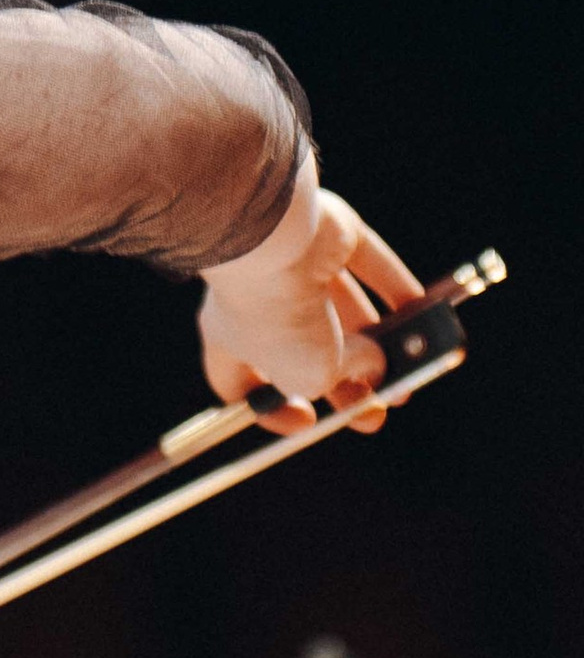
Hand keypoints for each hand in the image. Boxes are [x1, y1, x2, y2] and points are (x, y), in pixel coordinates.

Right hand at [198, 170, 417, 434]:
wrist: (273, 239)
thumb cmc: (275, 315)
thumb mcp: (309, 374)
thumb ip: (342, 377)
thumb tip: (374, 365)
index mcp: (232, 339)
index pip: (242, 384)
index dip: (274, 408)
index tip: (307, 420)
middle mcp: (260, 302)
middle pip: (307, 348)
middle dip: (346, 378)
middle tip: (379, 404)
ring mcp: (295, 267)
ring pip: (342, 306)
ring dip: (379, 336)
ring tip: (414, 364)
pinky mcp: (330, 237)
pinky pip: (369, 265)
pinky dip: (396, 288)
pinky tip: (424, 311)